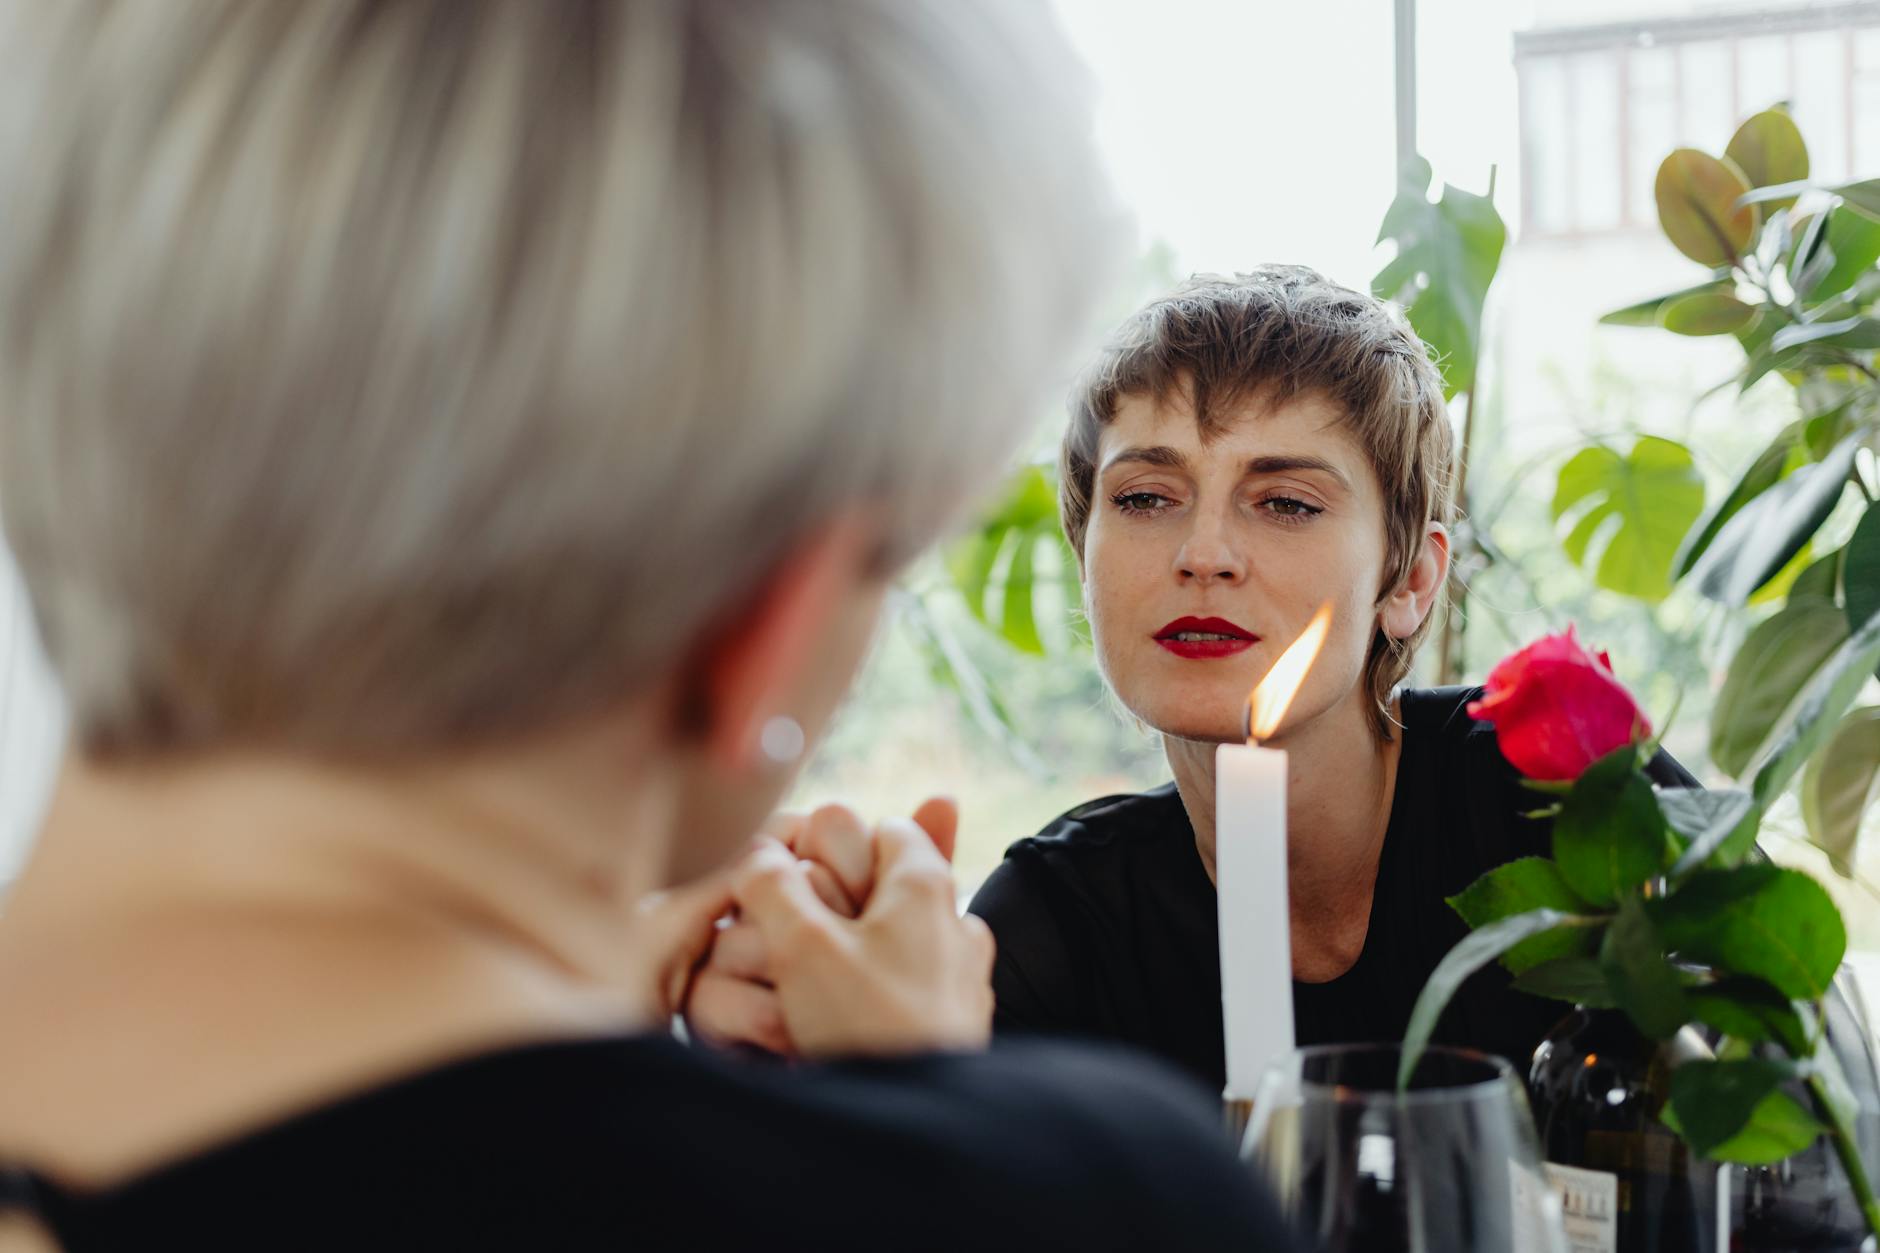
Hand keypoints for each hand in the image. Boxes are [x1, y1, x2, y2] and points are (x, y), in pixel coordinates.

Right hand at [729, 810, 993, 1057]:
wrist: (918, 1129)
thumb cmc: (866, 1028)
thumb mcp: (802, 946)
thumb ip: (770, 883)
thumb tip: (755, 853)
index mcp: (925, 883)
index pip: (875, 826)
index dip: (826, 847)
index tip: (792, 885)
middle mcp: (954, 920)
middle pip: (878, 885)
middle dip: (828, 907)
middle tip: (793, 947)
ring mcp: (958, 974)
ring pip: (885, 941)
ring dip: (841, 958)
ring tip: (808, 997)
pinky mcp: (952, 1020)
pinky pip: (900, 990)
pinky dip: (864, 1000)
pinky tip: (835, 1029)